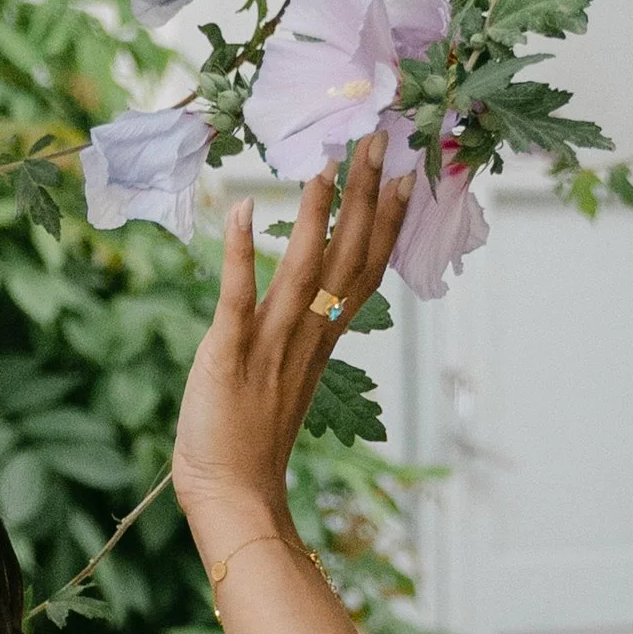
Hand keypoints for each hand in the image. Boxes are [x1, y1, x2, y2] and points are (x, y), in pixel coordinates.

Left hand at [170, 133, 411, 544]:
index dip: (387, 221)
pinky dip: (239, 254)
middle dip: (362, 197)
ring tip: (324, 163)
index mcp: (322, 339)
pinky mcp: (228, 355)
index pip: (365, 270)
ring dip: (315, 214)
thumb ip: (302, 334)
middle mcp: (306, 335)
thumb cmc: (251, 440)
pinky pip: (237, 298)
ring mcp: (270, 344)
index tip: (405, 173)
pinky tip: (240, 209)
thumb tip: (312, 302)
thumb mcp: (288, 377)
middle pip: (345, 257)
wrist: (232, 494)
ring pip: (302, 269)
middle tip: (375, 139)